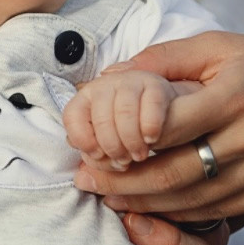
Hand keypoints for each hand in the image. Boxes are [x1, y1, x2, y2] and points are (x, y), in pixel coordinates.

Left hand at [63, 68, 183, 166]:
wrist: (171, 108)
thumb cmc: (133, 129)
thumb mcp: (111, 140)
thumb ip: (95, 149)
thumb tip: (83, 163)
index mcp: (89, 96)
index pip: (72, 115)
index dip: (83, 139)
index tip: (98, 156)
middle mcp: (107, 83)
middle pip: (100, 118)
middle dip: (112, 147)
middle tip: (124, 162)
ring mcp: (132, 81)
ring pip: (123, 112)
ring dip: (131, 140)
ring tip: (139, 155)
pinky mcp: (158, 85)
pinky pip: (151, 104)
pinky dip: (149, 126)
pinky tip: (152, 138)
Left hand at [72, 34, 243, 222]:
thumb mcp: (217, 45)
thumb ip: (162, 60)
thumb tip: (109, 78)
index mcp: (237, 93)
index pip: (168, 126)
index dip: (123, 141)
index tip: (89, 147)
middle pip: (177, 172)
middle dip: (124, 183)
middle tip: (86, 182)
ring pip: (196, 199)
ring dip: (147, 205)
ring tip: (109, 198)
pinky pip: (221, 210)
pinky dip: (182, 213)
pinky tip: (151, 208)